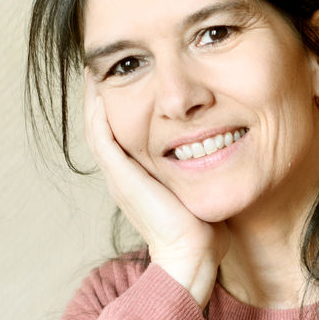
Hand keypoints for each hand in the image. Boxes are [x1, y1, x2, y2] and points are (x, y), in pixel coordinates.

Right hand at [83, 80, 231, 305]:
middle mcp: (123, 174)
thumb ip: (203, 167)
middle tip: (106, 62)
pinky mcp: (122, 178)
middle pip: (104, 123)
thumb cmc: (203, 231)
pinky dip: (98, 112)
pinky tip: (100, 88)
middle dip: (105, 91)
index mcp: (138, 176)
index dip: (125, 100)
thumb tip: (223, 147)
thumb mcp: (200, 188)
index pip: (124, 129)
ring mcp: (120, 176)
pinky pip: (101, 137)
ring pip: (96, 126)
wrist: (192, 257)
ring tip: (98, 65)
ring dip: (94, 95)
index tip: (133, 73)